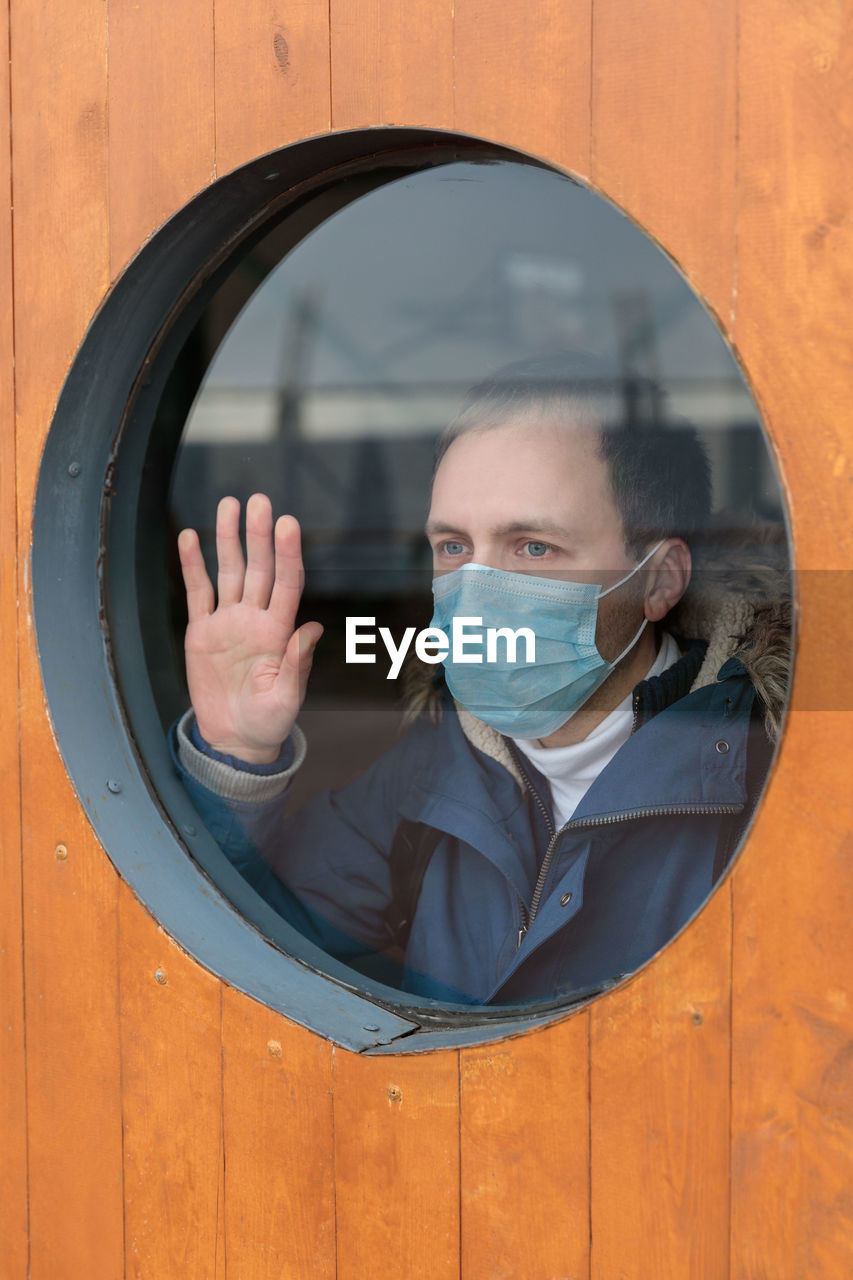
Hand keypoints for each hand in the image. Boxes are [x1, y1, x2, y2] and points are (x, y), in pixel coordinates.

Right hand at [177, 493, 321, 763]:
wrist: (235, 739)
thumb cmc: (268, 722)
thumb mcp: (285, 700)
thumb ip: (296, 666)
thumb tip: (312, 630)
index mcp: (279, 632)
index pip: (286, 583)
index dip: (288, 553)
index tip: (288, 523)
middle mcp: (255, 619)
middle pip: (259, 568)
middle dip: (258, 535)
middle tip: (258, 501)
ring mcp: (229, 622)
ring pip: (229, 571)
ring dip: (229, 539)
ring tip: (229, 504)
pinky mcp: (202, 631)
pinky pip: (198, 592)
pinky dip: (193, 564)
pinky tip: (191, 537)